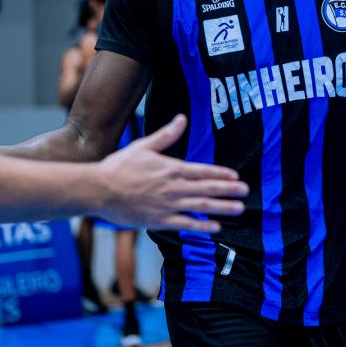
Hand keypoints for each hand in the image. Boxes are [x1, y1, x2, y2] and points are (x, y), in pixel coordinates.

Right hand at [96, 114, 248, 228]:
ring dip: (222, 207)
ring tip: (239, 209)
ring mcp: (168, 205)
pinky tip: (216, 227)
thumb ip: (167, 135)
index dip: (221, 174)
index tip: (236, 177)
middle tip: (246, 191)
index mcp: (171, 168)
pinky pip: (186, 224)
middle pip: (208, 188)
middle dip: (229, 190)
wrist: (99, 189)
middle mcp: (174, 187)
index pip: (203, 171)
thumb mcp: (144, 146)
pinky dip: (202, 226)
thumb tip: (182, 119)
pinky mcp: (159, 221)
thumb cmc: (119, 166)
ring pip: (201, 206)